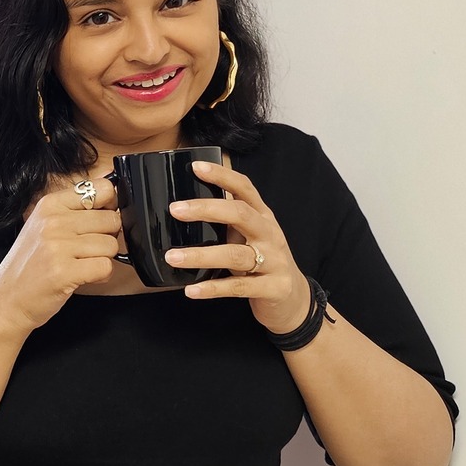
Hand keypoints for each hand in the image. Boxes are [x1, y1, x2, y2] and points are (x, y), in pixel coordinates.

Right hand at [0, 177, 120, 334]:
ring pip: (111, 244)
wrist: (6, 300)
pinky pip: (106, 267)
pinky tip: (83, 277)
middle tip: (86, 251)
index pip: (102, 189)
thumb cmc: (29, 266)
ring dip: (103, 259)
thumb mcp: (43, 227)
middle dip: (107, 237)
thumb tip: (113, 201)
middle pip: (111, 219)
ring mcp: (57, 246)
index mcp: (49, 204)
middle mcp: (53, 221)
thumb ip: (74, 212)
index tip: (100, 221)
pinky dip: (101, 276)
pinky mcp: (64, 271)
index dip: (110, 207)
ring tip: (82, 265)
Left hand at [163, 161, 310, 334]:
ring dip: (201, 255)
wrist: (293, 298)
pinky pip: (238, 287)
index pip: (244, 188)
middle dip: (206, 210)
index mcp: (262, 216)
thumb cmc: (262, 259)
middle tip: (175, 210)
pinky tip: (191, 290)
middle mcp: (269, 234)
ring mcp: (274, 261)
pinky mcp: (273, 288)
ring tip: (172, 257)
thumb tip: (186, 205)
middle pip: (240, 215)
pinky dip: (213, 288)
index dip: (222, 176)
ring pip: (235, 255)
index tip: (195, 167)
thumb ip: (227, 219)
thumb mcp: (248, 235)